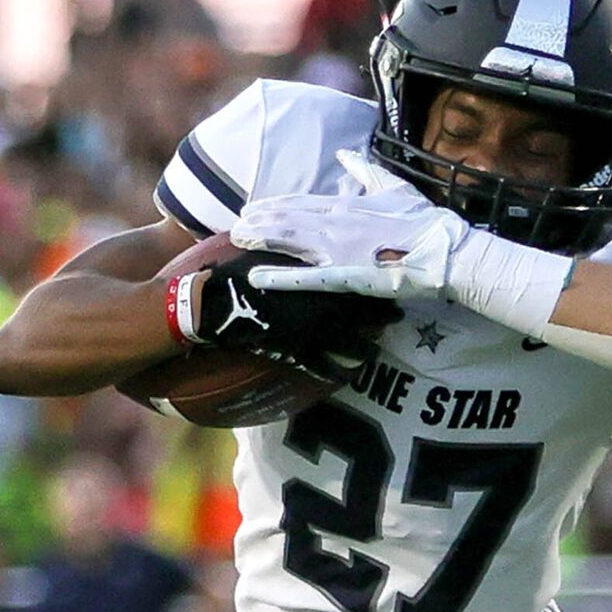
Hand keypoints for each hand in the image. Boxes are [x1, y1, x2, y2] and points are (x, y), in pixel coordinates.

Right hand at [189, 250, 398, 372]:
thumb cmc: (237, 270)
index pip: (359, 275)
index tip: (395, 277)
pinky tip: (344, 376)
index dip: (379, 276)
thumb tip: (305, 235)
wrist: (213, 301)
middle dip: (382, 314)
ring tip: (375, 352)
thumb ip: (293, 246)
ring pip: (351, 343)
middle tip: (397, 315)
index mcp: (318, 274)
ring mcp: (312, 330)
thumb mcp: (269, 249)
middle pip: (364, 311)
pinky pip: (322, 365)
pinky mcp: (297, 350)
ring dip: (366, 348)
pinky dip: (334, 371)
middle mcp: (322, 303)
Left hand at [232, 169, 444, 273]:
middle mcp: (336, 222)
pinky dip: (280, 276)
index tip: (253, 207)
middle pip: (287, 219)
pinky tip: (257, 277)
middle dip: (259, 221)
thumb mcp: (393, 186)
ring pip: (289, 240)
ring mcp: (339, 248)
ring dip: (261, 239)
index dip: (274, 205)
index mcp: (346, 204)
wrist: (446, 250)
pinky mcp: (347, 275)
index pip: (300, 202)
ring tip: (237, 240)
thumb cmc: (426, 221)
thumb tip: (346, 151)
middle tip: (235, 226)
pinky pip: (306, 276)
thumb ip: (365, 170)